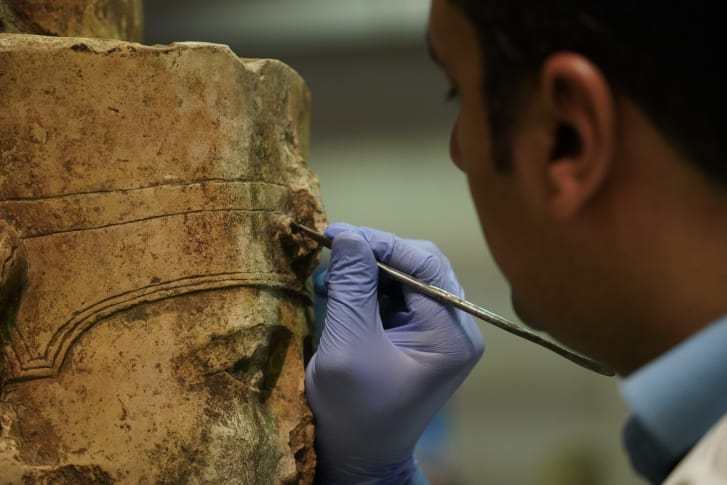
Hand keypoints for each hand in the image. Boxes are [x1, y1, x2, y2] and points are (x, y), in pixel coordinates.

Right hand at [305, 223, 483, 483]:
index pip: (424, 264)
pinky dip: (367, 288)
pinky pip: (397, 295)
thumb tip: (348, 234)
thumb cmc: (353, 413)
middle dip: (373, 255)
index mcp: (452, 334)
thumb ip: (352, 286)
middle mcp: (456, 327)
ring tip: (329, 278)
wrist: (360, 458)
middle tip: (330, 253)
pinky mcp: (420, 335)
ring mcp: (440, 331)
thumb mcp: (348, 346)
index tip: (335, 234)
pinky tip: (340, 292)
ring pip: (406, 276)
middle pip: (419, 264)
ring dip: (366, 271)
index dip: (380, 242)